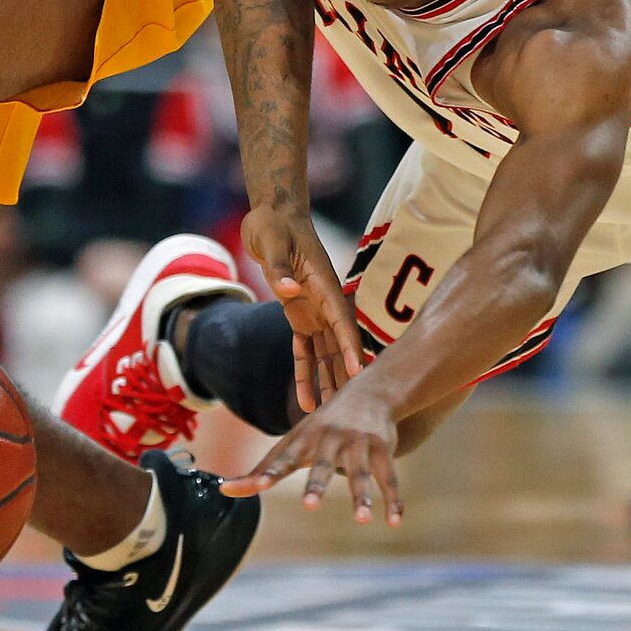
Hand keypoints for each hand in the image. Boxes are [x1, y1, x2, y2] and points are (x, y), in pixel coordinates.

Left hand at [221, 384, 402, 525]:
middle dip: (317, 484)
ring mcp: (358, 443)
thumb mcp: (292, 443)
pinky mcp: (383, 448)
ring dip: (362, 496)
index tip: (256, 486)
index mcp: (304, 439)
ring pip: (361, 473)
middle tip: (308, 505)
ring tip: (362, 520)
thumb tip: (223, 491)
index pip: (283, 458)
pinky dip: (393, 500)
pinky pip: (389, 477)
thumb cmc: (321, 427)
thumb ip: (261, 470)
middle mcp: (330, 439)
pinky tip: (395, 521)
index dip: (270, 471)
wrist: (370, 390)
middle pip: (323, 465)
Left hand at [241, 203, 359, 411]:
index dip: (351, 348)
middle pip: (338, 346)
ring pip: (325, 355)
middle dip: (344, 377)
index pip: (342, 321)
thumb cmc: (274, 225)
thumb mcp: (273, 244)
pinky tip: (306, 401)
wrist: (271, 215)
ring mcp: (314, 311)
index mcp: (324, 285)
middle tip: (349, 409)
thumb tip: (288, 289)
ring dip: (328, 384)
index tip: (359, 373)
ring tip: (328, 416)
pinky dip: (305, 374)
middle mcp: (324, 303)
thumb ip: (280, 269)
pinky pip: (304, 351)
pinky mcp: (299, 316)